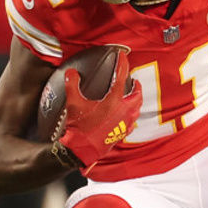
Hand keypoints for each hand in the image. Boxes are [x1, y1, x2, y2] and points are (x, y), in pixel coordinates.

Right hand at [57, 49, 142, 168]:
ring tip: (132, 97)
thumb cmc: (79, 128)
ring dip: (136, 101)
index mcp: (114, 101)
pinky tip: (127, 118)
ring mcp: (124, 124)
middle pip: (137, 95)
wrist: (81, 150)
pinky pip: (131, 124)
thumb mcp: (73, 103)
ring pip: (137, 110)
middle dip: (137, 86)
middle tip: (134, 81)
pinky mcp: (121, 134)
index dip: (123, 64)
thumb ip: (72, 85)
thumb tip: (71, 73)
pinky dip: (131, 118)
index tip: (122, 56)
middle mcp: (123, 112)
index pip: (121, 77)